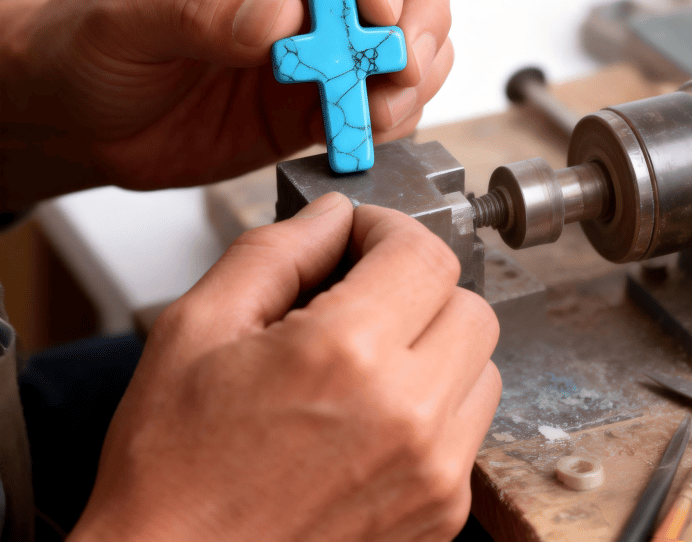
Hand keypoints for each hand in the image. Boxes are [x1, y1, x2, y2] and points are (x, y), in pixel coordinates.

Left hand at [0, 0, 452, 203]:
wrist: (87, 119)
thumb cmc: (92, 45)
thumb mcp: (126, 17)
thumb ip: (201, 12)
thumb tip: (287, 21)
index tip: (378, 13)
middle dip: (418, 20)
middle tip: (400, 68)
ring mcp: (325, 40)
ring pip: (414, 36)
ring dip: (415, 75)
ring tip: (378, 110)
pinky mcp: (325, 97)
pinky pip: (386, 99)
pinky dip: (393, 117)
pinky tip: (362, 132)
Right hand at [69, 193, 500, 541]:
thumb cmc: (173, 467)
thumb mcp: (197, 328)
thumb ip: (276, 252)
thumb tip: (333, 217)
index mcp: (345, 355)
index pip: (424, 254)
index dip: (390, 229)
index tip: (362, 237)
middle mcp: (408, 416)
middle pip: (468, 304)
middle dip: (416, 283)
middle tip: (363, 291)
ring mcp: (434, 472)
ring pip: (480, 363)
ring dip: (433, 341)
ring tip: (367, 354)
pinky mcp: (441, 513)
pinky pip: (468, 424)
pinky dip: (435, 400)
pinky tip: (373, 408)